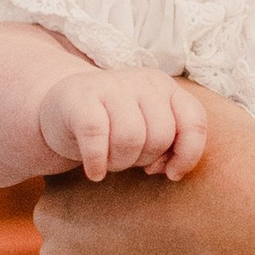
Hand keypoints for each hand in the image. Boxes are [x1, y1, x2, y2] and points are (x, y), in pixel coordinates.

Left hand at [34, 87, 254, 254]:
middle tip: (147, 254)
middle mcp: (52, 233)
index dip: (109, 215)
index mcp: (64, 189)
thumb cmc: (209, 170)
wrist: (230, 223)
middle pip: (73, 248)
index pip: (76, 208)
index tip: (138, 221)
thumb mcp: (175, 123)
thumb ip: (154, 120)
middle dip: (104, 253)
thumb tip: (160, 98)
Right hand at [36, 65, 207, 183]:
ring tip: (109, 160)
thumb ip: (170, 144)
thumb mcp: (147, 128)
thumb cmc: (112, 125)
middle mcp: (141, 81)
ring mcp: (110, 86)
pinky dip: (97, 162)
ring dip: (119, 162)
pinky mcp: (80, 99)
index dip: (187, 154)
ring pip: (130, 139)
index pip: (193, 121)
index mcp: (165, 87)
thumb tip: (173, 170)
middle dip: (144, 159)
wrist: (60, 109)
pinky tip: (94, 171)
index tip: (170, 173)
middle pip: (160, 136)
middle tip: (126, 158)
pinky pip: (96, 137)